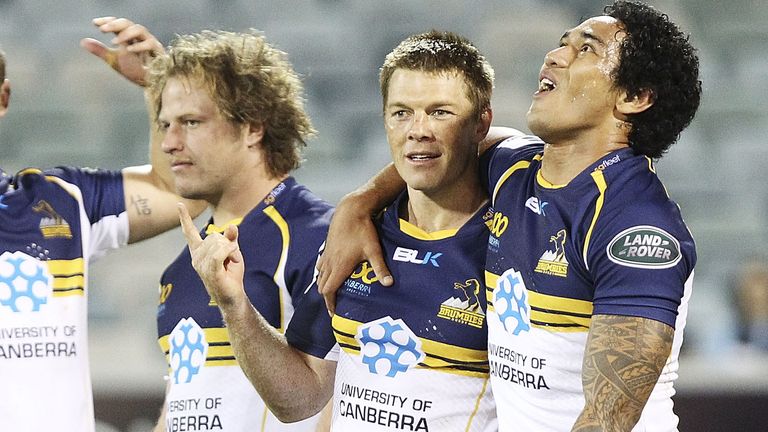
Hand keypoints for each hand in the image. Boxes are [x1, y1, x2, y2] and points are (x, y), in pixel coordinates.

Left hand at [80, 16, 163, 85]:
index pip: (118, 23)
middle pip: (128, 23)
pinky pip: (149, 44)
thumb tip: (83, 42)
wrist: (152, 84)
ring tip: (114, 41)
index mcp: (130, 36)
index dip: (107, 21)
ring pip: (139, 29)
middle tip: (102, 29)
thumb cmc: (135, 70)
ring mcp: (150, 42)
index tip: (94, 23)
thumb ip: (101, 51)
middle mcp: (140, 36)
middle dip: (114, 24)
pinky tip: (129, 50)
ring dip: (126, 33)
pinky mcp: (158, 52)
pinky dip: (139, 46)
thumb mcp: (114, 60)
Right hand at [178, 203, 245, 306]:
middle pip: (214, 236)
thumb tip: (232, 226)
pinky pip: (219, 253)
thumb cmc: (230, 274)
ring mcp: (201, 264)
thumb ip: (230, 238)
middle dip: (228, 244)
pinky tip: (233, 259)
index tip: (179, 204)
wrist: (232, 295)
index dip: (185, 218)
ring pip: (218, 243)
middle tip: (231, 259)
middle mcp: (196, 257)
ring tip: (231, 264)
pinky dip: (229, 252)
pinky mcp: (209, 271)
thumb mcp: (231, 252)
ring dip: (231, 251)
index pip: (190, 232)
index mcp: (198, 251)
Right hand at [316, 195, 391, 314]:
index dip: (330, 304)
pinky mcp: (326, 247)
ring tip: (333, 291)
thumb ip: (380, 268)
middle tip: (335, 305)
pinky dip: (323, 273)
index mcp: (339, 267)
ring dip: (324, 285)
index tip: (334, 312)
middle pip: (322, 285)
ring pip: (320, 275)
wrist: (350, 210)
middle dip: (327, 297)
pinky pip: (321, 265)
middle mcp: (330, 262)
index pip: (329, 291)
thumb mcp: (374, 250)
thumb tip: (389, 284)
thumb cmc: (362, 230)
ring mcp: (326, 254)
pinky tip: (331, 272)